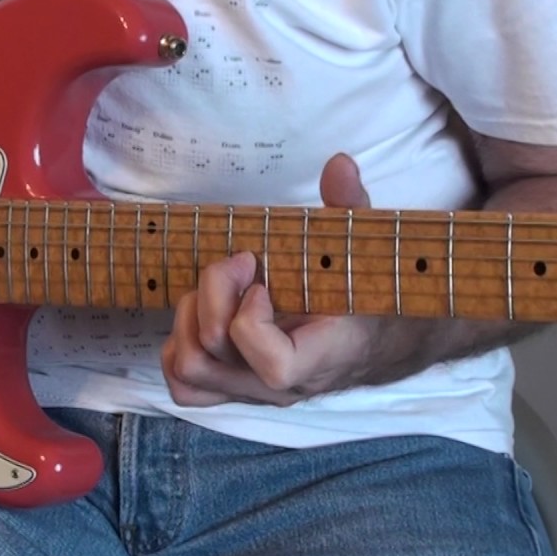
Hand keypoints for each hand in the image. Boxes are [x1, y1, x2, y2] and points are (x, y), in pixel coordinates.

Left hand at [160, 154, 444, 406]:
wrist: (378, 340)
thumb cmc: (366, 293)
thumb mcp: (364, 245)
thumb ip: (350, 206)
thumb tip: (339, 165)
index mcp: (319, 357)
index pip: (273, 365)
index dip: (253, 318)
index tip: (265, 280)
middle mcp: (279, 386)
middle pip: (211, 356)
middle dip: (211, 297)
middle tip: (239, 264)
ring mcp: (252, 390)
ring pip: (189, 372)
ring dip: (188, 319)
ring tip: (215, 288)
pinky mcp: (233, 387)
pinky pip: (185, 385)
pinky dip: (178, 346)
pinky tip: (203, 310)